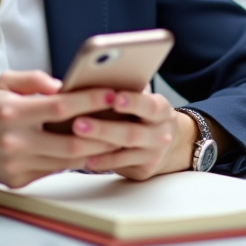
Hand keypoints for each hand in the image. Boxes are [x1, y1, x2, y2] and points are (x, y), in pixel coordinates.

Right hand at [0, 71, 123, 187]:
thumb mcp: (4, 82)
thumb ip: (34, 79)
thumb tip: (64, 85)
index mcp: (12, 112)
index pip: (59, 107)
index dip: (89, 101)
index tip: (111, 94)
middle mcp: (15, 141)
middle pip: (70, 143)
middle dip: (102, 134)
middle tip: (124, 123)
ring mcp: (18, 165)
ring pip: (67, 161)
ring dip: (94, 151)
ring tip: (115, 137)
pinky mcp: (20, 181)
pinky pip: (55, 170)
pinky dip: (74, 161)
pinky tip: (90, 151)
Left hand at [69, 90, 192, 180]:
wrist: (169, 142)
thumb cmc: (144, 113)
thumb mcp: (143, 99)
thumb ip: (128, 89)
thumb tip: (96, 76)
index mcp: (161, 110)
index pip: (149, 105)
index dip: (133, 102)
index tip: (115, 98)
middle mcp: (160, 133)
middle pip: (132, 132)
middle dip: (103, 128)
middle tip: (79, 123)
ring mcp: (153, 154)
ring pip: (124, 151)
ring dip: (98, 146)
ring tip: (76, 140)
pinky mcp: (143, 169)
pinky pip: (120, 166)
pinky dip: (102, 162)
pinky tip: (85, 157)